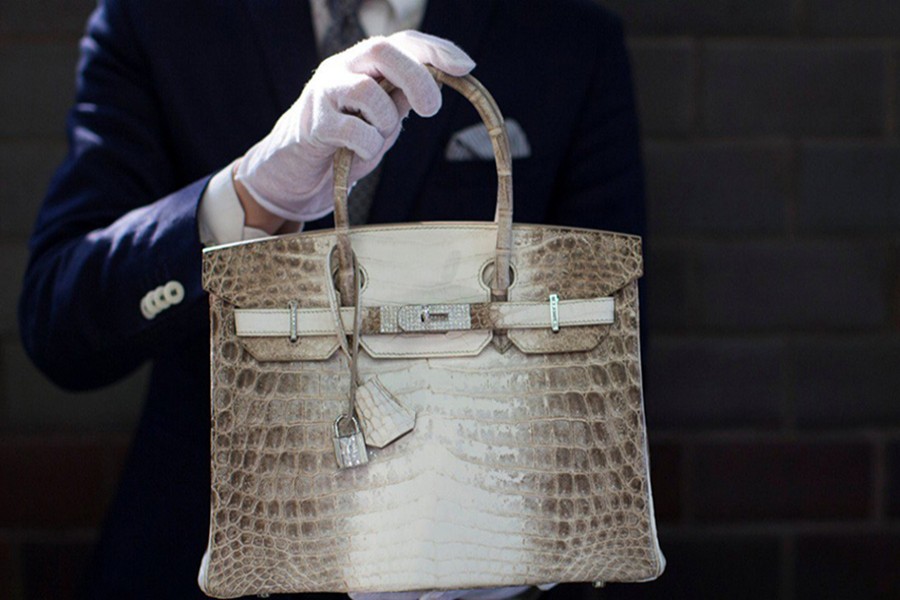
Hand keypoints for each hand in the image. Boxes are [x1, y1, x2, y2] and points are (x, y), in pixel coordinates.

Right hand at [233, 30, 474, 229]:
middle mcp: (342, 67)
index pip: (403, 41)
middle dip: (416, 78)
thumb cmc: (346, 141)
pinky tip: (359, 154)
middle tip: (431, 110)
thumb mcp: (383, 118)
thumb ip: (403, 98)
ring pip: (367, 90)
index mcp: (364, 63)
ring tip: (377, 138)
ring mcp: (324, 92)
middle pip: (383, 50)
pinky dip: (368, 146)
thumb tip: (438, 77)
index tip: (465, 67)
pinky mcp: (313, 124)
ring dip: (385, 121)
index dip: (436, 49)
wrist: (297, 171)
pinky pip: (353, 130)